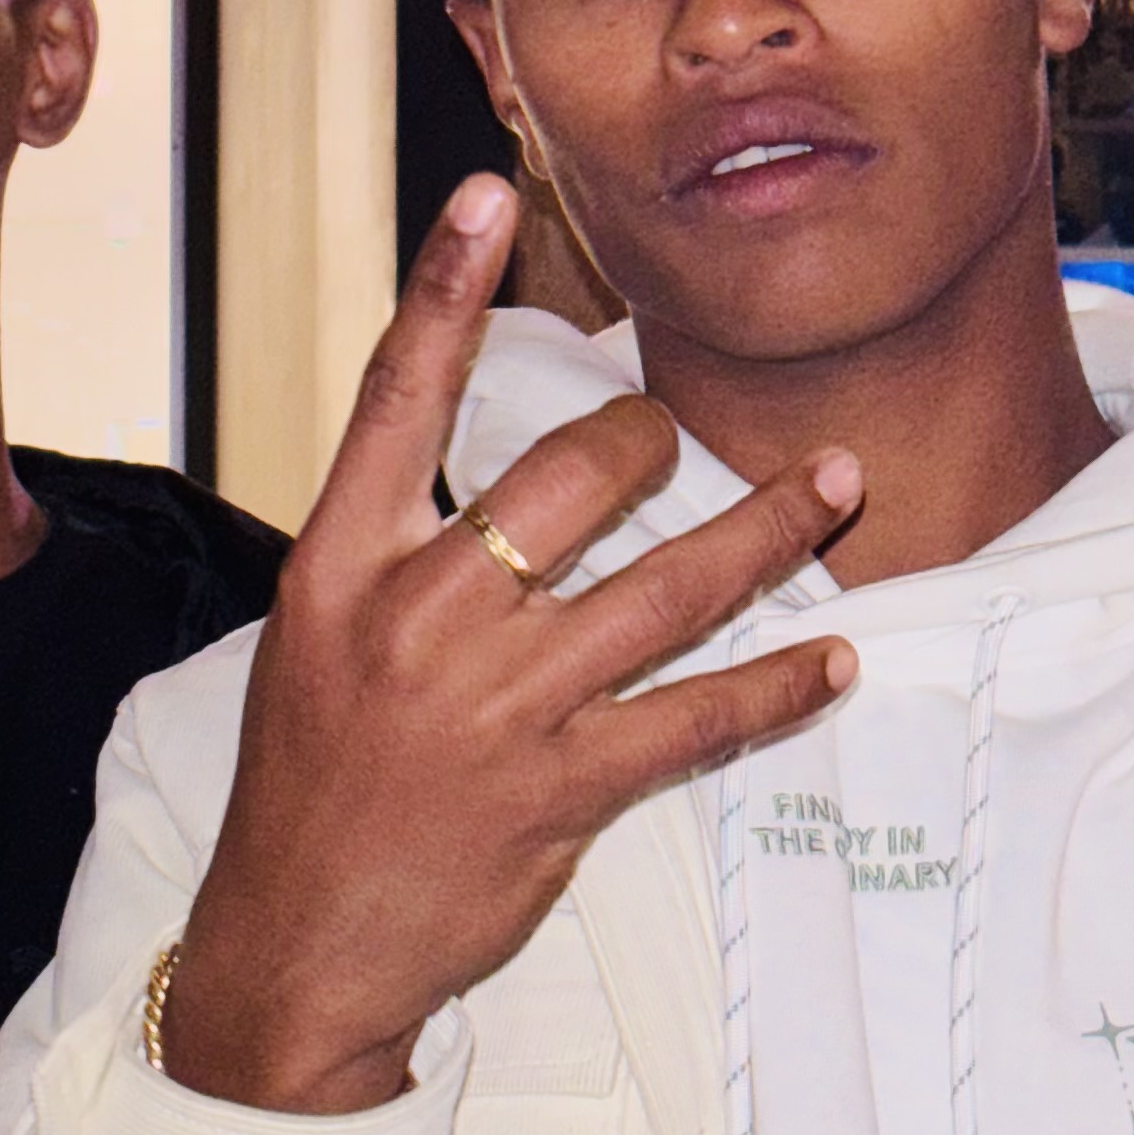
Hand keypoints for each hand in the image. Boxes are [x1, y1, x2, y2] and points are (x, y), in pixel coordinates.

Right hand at [161, 177, 858, 1116]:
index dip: (445, 287)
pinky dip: (776, 684)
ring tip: (835, 485)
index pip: (397, 396)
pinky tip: (833, 661)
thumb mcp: (317, 637)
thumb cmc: (312, 781)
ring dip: (765, 534)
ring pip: (662, 589)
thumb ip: (398, 550)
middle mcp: (418, 618)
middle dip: (649, 440)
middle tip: (687, 434)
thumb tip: (505, 476)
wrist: (298, 943)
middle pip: (565, 477)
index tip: (488, 191)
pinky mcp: (560, 790)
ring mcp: (495, 706)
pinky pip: (695, 718)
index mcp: (340, 565)